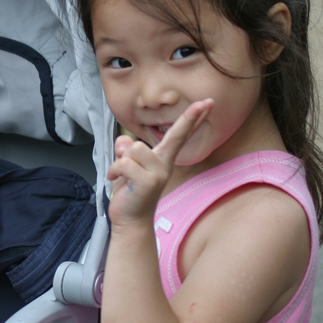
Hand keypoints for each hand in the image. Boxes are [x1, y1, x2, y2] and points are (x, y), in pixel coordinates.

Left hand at [106, 99, 212, 226]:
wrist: (129, 221)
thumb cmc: (130, 192)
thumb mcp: (125, 166)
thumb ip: (125, 149)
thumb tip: (124, 142)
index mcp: (161, 159)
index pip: (179, 135)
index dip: (192, 119)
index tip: (208, 103)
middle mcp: (164, 165)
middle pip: (176, 135)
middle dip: (190, 118)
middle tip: (207, 101)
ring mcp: (159, 174)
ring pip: (134, 149)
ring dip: (120, 161)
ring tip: (121, 174)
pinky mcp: (148, 182)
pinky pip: (124, 163)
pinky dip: (114, 171)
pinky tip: (115, 180)